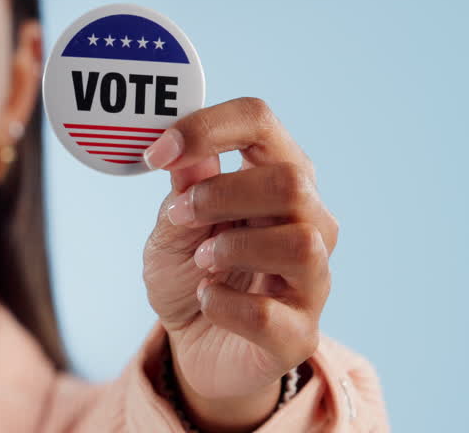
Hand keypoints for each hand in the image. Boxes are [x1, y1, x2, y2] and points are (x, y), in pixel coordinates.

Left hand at [142, 98, 336, 426]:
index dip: (207, 127)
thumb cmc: (191, 272)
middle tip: (180, 215)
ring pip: (301, 243)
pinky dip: (224, 304)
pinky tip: (206, 299)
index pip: (259, 121)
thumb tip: (184, 153)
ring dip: (234, 247)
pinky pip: (270, 314)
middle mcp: (309, 221)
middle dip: (222, 193)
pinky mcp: (299, 334)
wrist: (195, 346)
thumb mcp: (172, 225)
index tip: (156, 153)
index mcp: (275, 176)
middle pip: (292, 181)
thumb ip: (183, 188)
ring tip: (201, 261)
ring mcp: (312, 279)